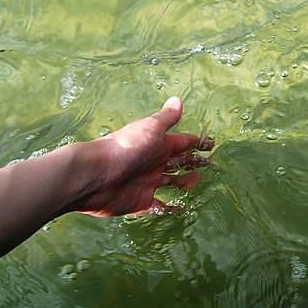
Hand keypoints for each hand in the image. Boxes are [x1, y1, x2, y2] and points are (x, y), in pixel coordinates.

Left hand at [75, 97, 213, 216]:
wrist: (97, 174)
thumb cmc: (126, 148)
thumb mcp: (150, 128)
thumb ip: (166, 118)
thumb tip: (178, 99)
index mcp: (158, 145)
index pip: (182, 143)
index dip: (196, 143)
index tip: (210, 144)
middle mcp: (154, 162)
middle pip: (179, 162)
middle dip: (194, 162)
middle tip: (210, 164)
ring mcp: (147, 182)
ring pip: (171, 182)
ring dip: (184, 182)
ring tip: (197, 181)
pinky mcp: (140, 201)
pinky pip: (159, 205)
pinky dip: (169, 207)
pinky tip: (179, 208)